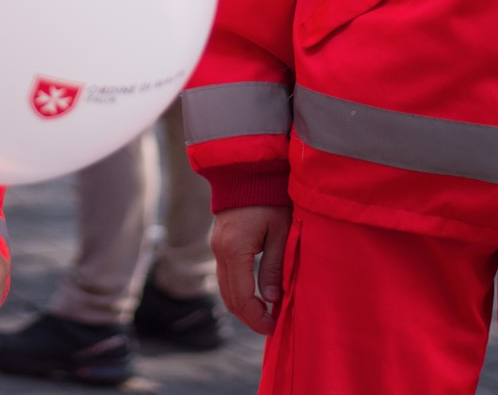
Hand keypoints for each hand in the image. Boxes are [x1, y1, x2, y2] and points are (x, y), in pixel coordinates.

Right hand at [211, 206, 291, 335]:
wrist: (247, 170)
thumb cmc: (270, 197)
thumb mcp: (281, 231)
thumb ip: (274, 266)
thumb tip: (273, 298)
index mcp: (235, 250)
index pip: (242, 297)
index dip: (257, 318)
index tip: (274, 327)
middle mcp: (220, 251)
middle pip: (229, 298)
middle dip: (249, 317)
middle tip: (271, 326)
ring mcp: (217, 247)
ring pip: (225, 289)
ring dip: (243, 306)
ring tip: (266, 314)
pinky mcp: (220, 243)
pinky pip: (226, 276)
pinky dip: (239, 291)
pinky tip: (256, 294)